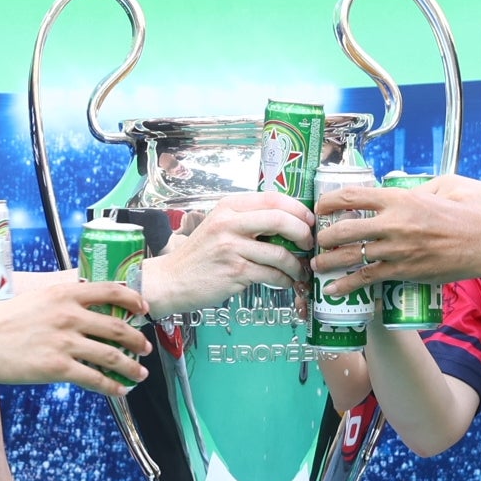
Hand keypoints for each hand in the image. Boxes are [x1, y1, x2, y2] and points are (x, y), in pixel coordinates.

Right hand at [0, 280, 150, 393]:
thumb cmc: (2, 320)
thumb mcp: (36, 298)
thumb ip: (62, 302)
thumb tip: (85, 310)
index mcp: (64, 293)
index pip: (111, 291)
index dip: (134, 300)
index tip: (143, 309)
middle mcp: (69, 315)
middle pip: (118, 327)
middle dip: (138, 340)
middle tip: (146, 348)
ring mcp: (65, 342)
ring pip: (112, 356)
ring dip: (132, 367)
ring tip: (140, 374)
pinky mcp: (58, 367)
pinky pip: (95, 379)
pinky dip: (113, 387)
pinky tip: (121, 391)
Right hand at [138, 192, 314, 313]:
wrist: (172, 280)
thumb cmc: (200, 255)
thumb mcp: (220, 226)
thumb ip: (248, 220)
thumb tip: (289, 222)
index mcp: (228, 206)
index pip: (272, 198)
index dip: (297, 208)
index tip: (308, 220)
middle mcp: (229, 222)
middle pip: (279, 219)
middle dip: (302, 232)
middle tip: (308, 243)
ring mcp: (231, 247)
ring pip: (279, 252)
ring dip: (296, 264)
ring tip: (299, 270)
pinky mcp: (234, 271)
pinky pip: (271, 274)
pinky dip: (284, 279)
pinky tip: (284, 281)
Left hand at [311, 174, 480, 296]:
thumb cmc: (471, 209)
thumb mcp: (442, 185)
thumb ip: (416, 189)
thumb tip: (400, 194)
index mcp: (400, 198)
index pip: (353, 196)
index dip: (330, 201)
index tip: (320, 208)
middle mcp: (394, 224)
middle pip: (345, 229)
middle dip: (324, 237)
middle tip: (316, 241)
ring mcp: (398, 250)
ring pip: (352, 256)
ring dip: (329, 262)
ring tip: (317, 266)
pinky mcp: (406, 272)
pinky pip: (368, 279)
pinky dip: (347, 284)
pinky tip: (333, 290)